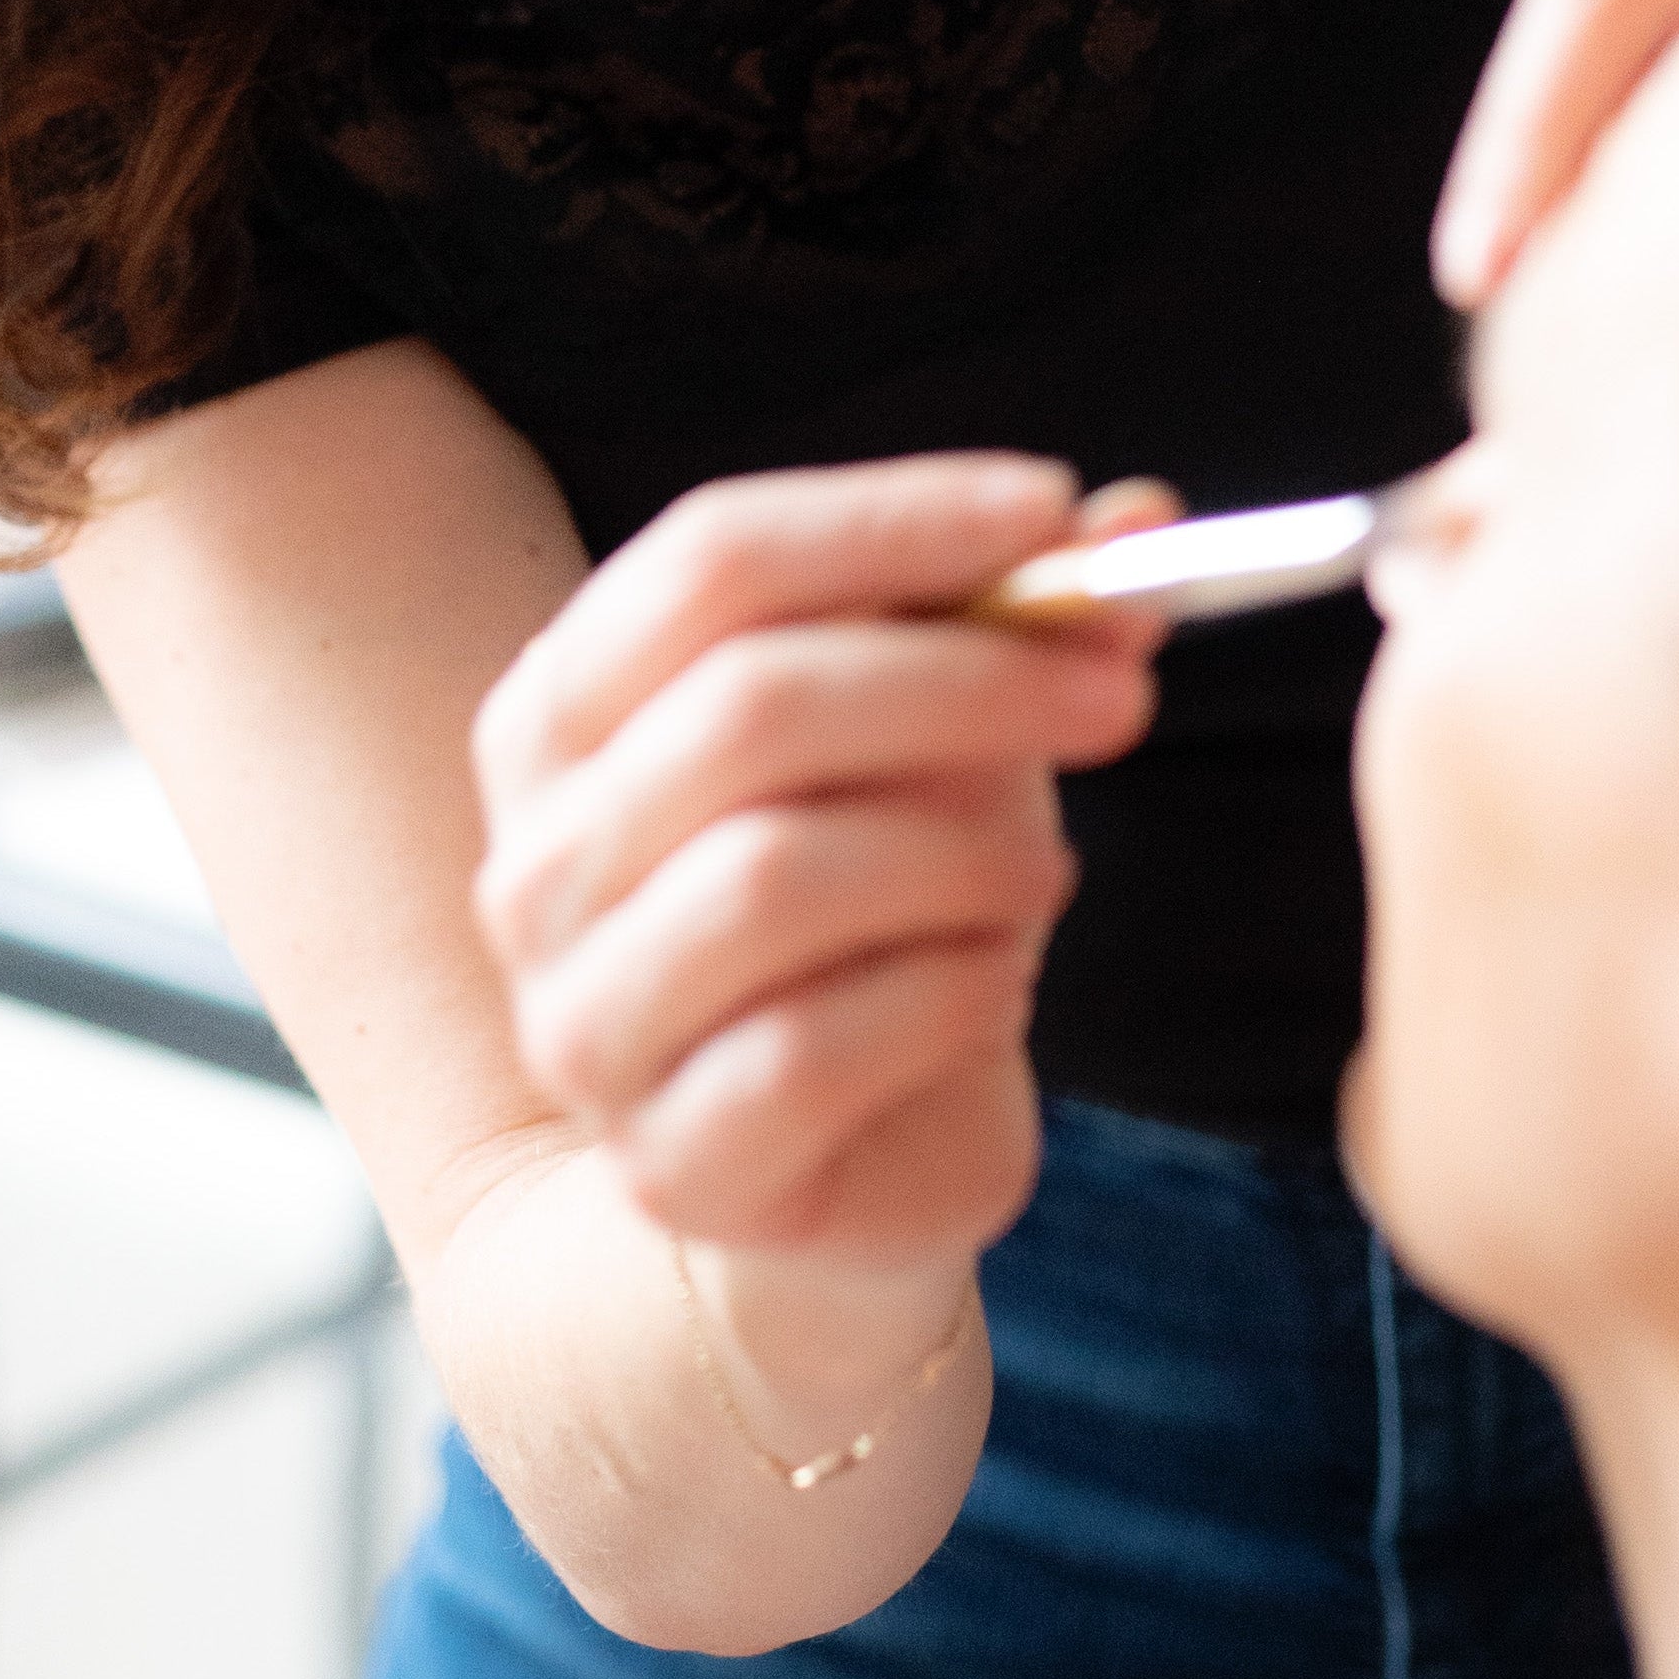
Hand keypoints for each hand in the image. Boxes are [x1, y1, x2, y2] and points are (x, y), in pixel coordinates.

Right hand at [468, 457, 1164, 1267]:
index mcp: (564, 708)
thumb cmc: (881, 905)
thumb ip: (1015, 620)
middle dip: (965, 683)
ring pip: (776, 874)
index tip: (1058, 514)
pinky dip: (947, 991)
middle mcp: (538, 855)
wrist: (849, 1157)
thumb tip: (1140, 522)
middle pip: (747, 705)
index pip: (713, 556)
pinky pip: (816, 1045)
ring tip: (1040, 873)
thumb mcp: (939, 735)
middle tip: (1121, 693)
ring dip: (963, 852)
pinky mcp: (669, 1164)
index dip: (893, 520)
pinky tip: (991, 979)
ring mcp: (583, 1019)